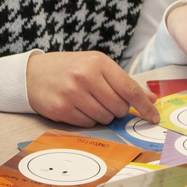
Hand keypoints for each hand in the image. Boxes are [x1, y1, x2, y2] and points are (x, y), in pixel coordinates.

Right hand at [26, 50, 159, 125]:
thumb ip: (123, 82)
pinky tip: (77, 107)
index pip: (130, 89)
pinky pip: (88, 123)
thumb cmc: (69, 69)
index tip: (154, 117)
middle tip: (104, 100)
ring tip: (88, 101)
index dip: (145, 106)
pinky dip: (87, 119)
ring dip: (102, 115)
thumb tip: (150, 99)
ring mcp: (72, 94)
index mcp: (98, 62)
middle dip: (117, 109)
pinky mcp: (61, 109)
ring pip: (105, 118)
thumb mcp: (96, 66)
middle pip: (119, 107)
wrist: (32, 74)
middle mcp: (85, 77)